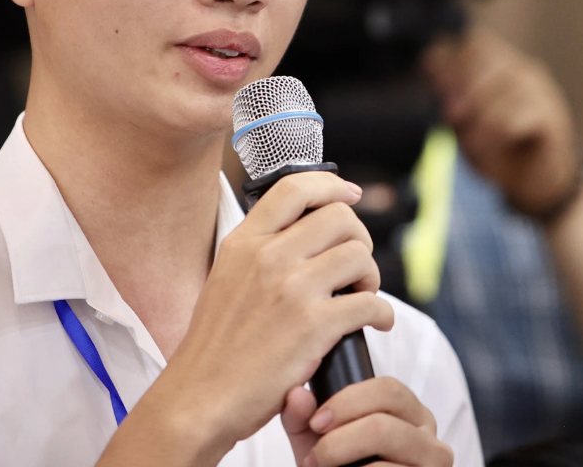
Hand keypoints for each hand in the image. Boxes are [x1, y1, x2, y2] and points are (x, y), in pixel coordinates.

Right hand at [134, 172, 393, 457]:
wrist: (199, 397)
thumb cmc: (215, 347)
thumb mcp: (224, 278)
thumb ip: (258, 253)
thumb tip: (300, 234)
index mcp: (244, 242)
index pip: (295, 188)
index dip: (331, 185)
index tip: (349, 194)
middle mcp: (268, 256)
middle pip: (339, 217)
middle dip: (358, 238)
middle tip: (354, 266)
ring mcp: (291, 289)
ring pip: (359, 255)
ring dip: (371, 276)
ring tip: (362, 296)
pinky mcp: (313, 326)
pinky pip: (370, 302)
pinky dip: (382, 313)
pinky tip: (375, 323)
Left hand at [281, 378, 451, 466]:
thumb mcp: (317, 442)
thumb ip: (302, 418)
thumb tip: (297, 395)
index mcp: (406, 411)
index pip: (387, 387)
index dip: (347, 401)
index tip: (317, 420)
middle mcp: (426, 432)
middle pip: (387, 414)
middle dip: (342, 435)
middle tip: (317, 452)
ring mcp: (434, 459)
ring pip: (386, 439)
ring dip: (343, 455)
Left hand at [423, 30, 577, 219]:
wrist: (537, 184)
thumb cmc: (498, 150)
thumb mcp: (464, 124)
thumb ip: (448, 95)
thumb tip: (429, 67)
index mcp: (502, 67)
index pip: (475, 44)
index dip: (450, 61)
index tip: (437, 88)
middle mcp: (524, 72)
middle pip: (486, 56)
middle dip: (463, 86)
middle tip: (451, 118)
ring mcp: (541, 92)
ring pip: (501, 88)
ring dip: (478, 117)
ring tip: (470, 143)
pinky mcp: (551, 118)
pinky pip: (516, 116)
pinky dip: (493, 133)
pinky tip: (485, 148)